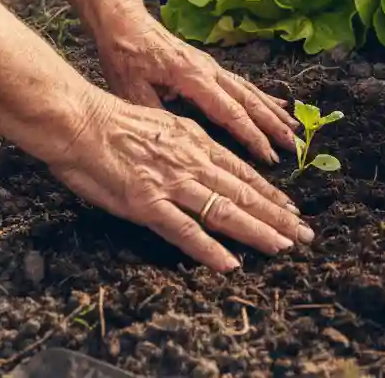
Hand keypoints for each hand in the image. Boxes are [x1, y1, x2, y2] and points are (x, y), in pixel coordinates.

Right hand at [48, 93, 313, 270]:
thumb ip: (186, 143)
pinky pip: (184, 230)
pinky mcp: (147, 203)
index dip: (270, 193)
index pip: (241, 171)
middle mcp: (191, 161)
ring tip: (284, 246)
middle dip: (277, 214)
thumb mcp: (162, 124)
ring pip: (225, 210)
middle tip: (305, 234)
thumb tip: (204, 157)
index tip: (292, 209)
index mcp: (195, 141)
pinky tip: (230, 264)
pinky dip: (209, 249)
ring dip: (257, 231)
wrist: (79, 120)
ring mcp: (171, 183)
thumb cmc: (113, 121)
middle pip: (243, 192)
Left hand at [93, 3, 296, 165]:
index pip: (229, 112)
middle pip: (248, 100)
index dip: (251, 135)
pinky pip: (241, 84)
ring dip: (273, 111)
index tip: (268, 156)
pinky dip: (262, 96)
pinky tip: (277, 105)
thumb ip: (155, 115)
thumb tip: (174, 143)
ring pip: (249, 91)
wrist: (124, 22)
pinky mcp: (208, 65)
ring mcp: (211, 66)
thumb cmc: (125, 54)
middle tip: (294, 146)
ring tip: (294, 128)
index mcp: (192, 77)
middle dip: (272, 125)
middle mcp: (208, 70)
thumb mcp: (130, 89)